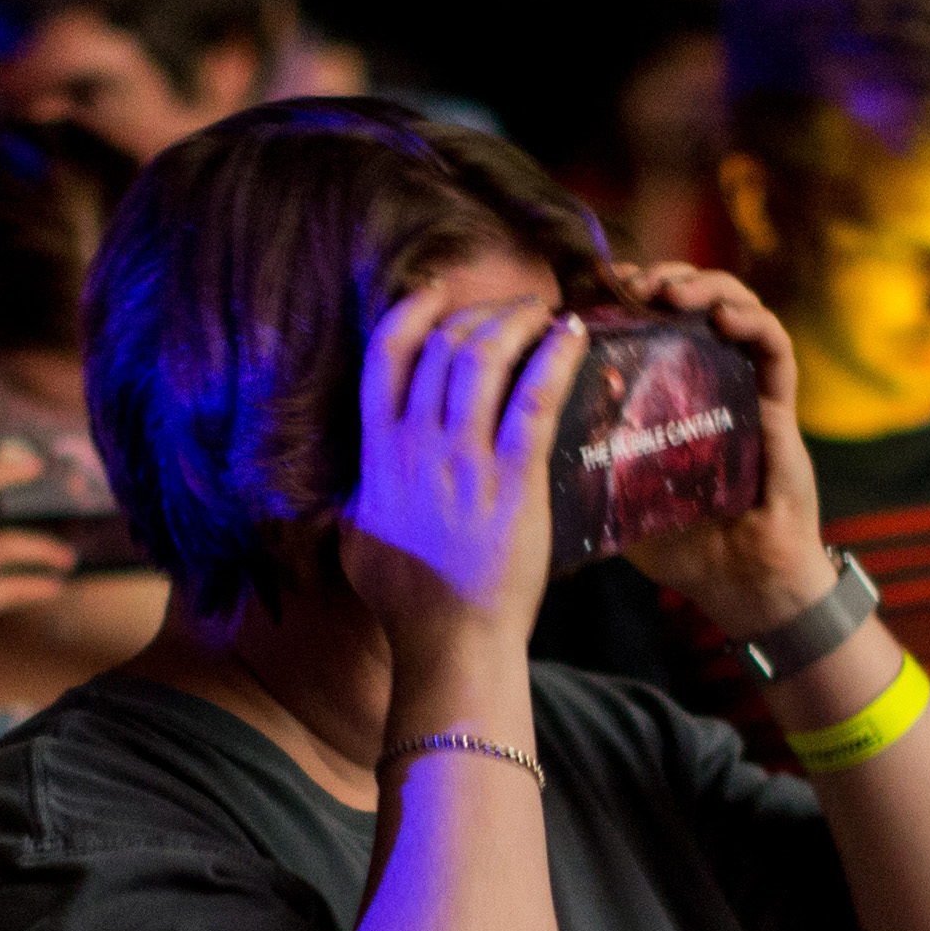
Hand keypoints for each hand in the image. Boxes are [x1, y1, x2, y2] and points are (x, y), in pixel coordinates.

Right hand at [337, 278, 576, 650]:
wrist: (450, 641)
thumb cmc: (406, 599)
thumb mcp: (356, 535)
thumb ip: (358, 492)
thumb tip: (357, 474)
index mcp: (378, 453)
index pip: (386, 355)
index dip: (413, 309)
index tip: (437, 290)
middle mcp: (416, 446)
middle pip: (443, 345)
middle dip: (480, 312)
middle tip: (512, 309)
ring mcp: (464, 461)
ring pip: (484, 358)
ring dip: (516, 323)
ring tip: (542, 315)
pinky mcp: (513, 480)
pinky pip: (534, 398)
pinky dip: (555, 357)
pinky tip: (573, 337)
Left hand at [605, 260, 832, 636]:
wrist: (738, 583)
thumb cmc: (677, 541)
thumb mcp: (613, 492)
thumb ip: (581, 459)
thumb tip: (516, 434)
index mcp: (663, 391)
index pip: (644, 321)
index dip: (619, 295)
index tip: (588, 286)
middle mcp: (705, 377)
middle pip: (687, 302)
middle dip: (657, 277)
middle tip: (627, 281)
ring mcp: (745, 386)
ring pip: (734, 306)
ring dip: (703, 285)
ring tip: (668, 290)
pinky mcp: (779, 406)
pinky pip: (774, 348)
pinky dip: (752, 321)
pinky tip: (722, 316)